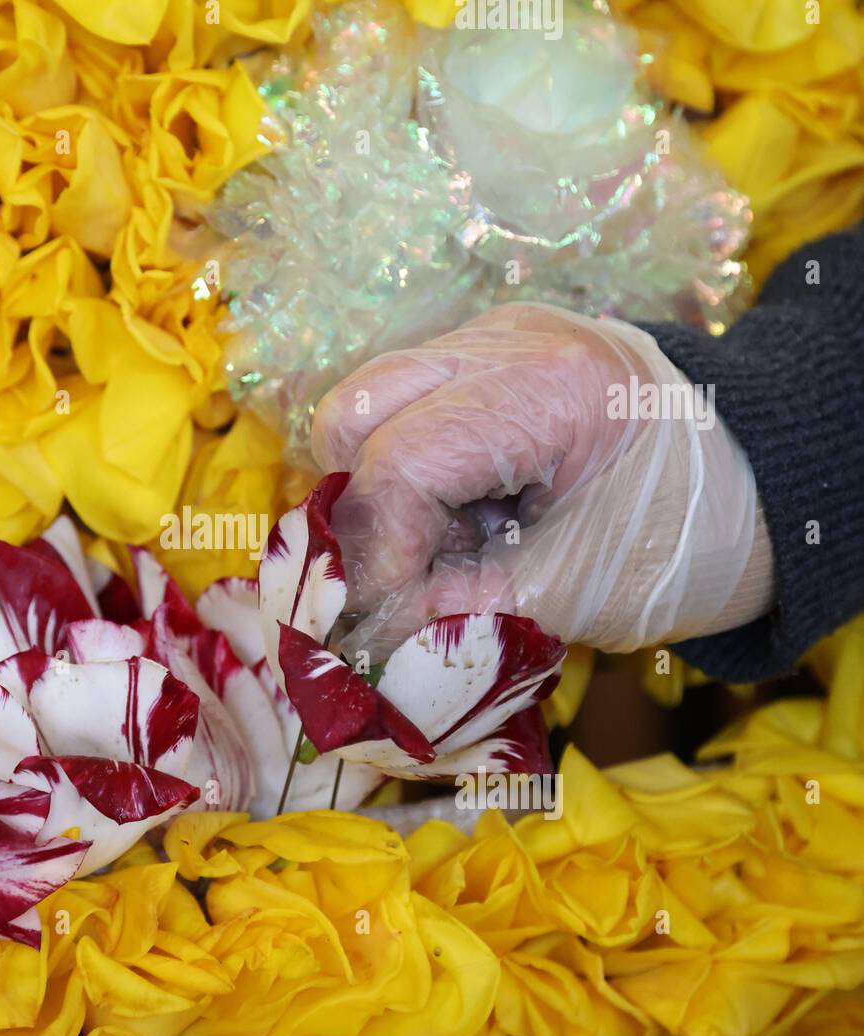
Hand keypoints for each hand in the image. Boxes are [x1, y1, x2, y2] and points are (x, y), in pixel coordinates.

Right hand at [310, 303, 773, 657]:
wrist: (757, 478)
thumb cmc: (682, 541)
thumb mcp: (566, 591)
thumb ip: (450, 600)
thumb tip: (360, 621)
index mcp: (546, 394)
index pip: (402, 462)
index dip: (375, 553)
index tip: (378, 615)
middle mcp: (502, 342)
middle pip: (354, 410)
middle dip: (358, 506)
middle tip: (394, 573)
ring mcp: (489, 337)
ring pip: (366, 403)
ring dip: (378, 486)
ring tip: (441, 541)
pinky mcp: (484, 352)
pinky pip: (403, 406)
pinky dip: (408, 468)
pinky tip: (462, 509)